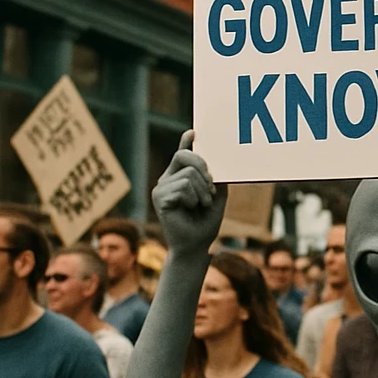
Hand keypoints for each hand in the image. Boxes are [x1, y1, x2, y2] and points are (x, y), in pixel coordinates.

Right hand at [152, 131, 226, 256]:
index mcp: (181, 177)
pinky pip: (183, 187)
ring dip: (202, 192)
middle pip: (185, 156)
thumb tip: (216, 162)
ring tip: (201, 205)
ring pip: (188, 175)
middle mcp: (168, 179)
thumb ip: (216, 178)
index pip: (182, 154)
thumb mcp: (217, 196)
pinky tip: (190, 209)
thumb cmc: (205, 222)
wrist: (196, 245)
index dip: (186, 142)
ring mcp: (162, 187)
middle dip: (203, 167)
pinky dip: (194, 199)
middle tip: (211, 187)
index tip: (193, 132)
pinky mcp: (160, 197)